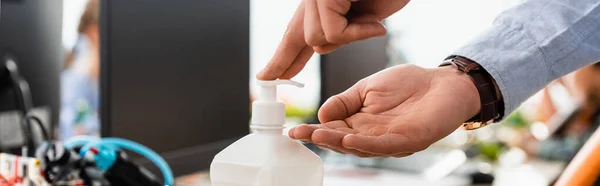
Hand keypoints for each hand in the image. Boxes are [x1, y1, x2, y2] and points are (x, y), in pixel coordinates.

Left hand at [257, 0, 409, 79]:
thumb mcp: (363, 17)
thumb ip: (339, 32)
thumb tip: (319, 48)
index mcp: (321, 3)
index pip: (295, 33)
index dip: (282, 57)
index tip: (267, 76)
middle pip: (306, 38)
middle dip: (317, 49)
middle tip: (329, 46)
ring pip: (317, 38)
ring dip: (351, 36)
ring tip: (372, 20)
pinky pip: (333, 32)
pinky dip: (358, 32)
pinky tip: (375, 22)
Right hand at [289, 65, 480, 156]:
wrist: (443, 82)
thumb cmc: (409, 84)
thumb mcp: (368, 87)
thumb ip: (345, 101)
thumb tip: (321, 113)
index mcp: (361, 123)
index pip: (333, 129)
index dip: (314, 130)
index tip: (294, 130)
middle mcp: (373, 136)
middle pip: (342, 142)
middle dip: (321, 139)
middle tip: (302, 135)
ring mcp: (390, 141)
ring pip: (360, 146)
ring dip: (338, 143)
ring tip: (319, 136)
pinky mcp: (408, 140)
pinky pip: (384, 145)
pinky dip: (365, 144)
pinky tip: (349, 139)